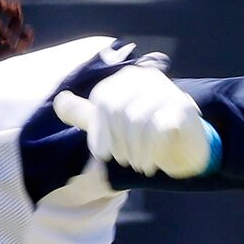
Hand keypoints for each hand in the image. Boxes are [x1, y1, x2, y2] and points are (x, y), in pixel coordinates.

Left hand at [51, 63, 217, 178]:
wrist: (183, 144)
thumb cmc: (142, 133)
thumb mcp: (109, 124)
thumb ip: (85, 113)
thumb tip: (59, 101)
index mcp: (127, 78)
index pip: (103, 99)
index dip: (98, 130)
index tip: (103, 154)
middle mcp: (147, 78)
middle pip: (118, 108)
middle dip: (117, 141)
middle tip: (122, 162)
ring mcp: (168, 90)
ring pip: (138, 119)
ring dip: (134, 150)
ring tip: (137, 165)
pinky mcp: (184, 107)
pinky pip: (161, 127)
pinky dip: (152, 151)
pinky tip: (151, 164)